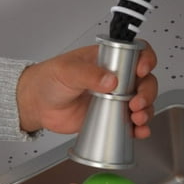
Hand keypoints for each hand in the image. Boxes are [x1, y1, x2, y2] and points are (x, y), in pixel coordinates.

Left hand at [16, 42, 157, 136]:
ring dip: (146, 110)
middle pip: (145, 81)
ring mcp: (115, 99)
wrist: (37, 106)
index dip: (145, 59)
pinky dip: (140, 128)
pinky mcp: (112, 117)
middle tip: (135, 102)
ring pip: (143, 102)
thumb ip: (89, 74)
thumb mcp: (67, 71)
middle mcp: (116, 78)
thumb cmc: (48, 80)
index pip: (136, 52)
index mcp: (107, 59)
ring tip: (136, 117)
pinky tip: (139, 131)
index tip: (142, 70)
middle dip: (147, 92)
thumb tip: (110, 80)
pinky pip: (132, 122)